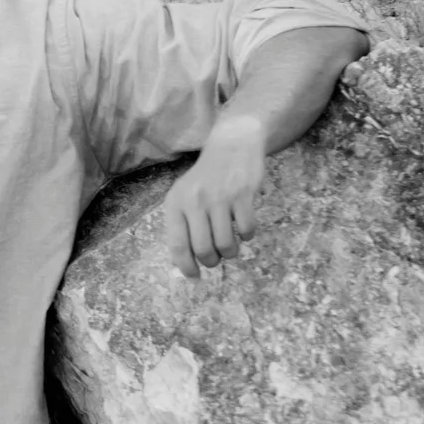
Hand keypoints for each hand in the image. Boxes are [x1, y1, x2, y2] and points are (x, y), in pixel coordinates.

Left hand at [161, 118, 266, 277]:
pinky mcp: (243, 194)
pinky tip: (244, 227)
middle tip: (217, 259)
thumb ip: (183, 225)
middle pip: (203, 249)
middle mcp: (195, 200)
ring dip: (231, 252)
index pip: (178, 244)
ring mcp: (219, 197)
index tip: (195, 277)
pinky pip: (247, 230)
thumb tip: (186, 263)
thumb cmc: (206, 178)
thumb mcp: (185, 196)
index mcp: (176, 203)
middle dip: (212, 261)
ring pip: (226, 243)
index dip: (186, 266)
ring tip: (231, 245)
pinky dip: (247, 235)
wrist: (231, 145)